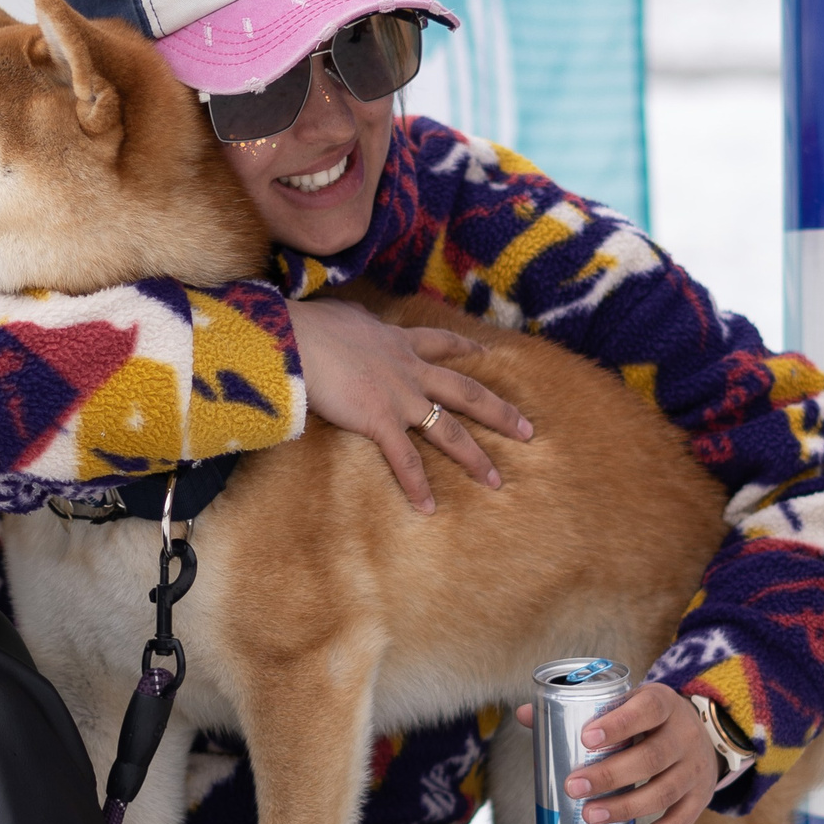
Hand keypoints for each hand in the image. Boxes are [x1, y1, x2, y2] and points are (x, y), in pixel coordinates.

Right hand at [288, 297, 532, 511]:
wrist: (296, 339)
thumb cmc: (309, 324)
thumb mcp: (342, 314)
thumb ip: (355, 318)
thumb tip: (349, 315)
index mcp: (398, 342)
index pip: (441, 343)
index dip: (466, 350)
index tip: (486, 356)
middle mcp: (409, 370)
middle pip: (465, 392)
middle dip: (500, 412)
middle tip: (527, 430)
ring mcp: (399, 397)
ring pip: (449, 431)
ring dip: (474, 458)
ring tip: (495, 481)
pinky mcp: (380, 420)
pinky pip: (404, 460)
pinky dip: (416, 486)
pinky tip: (429, 508)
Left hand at [515, 683, 716, 823]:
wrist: (700, 734)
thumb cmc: (647, 721)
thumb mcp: (626, 704)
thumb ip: (578, 709)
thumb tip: (523, 715)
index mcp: (664, 704)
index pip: (647, 709)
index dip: (619, 724)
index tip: (586, 738)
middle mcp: (685, 736)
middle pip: (652, 757)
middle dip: (610, 775)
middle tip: (573, 787)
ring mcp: (695, 769)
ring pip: (663, 791)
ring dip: (625, 807)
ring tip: (589, 816)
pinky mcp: (699, 798)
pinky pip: (678, 821)